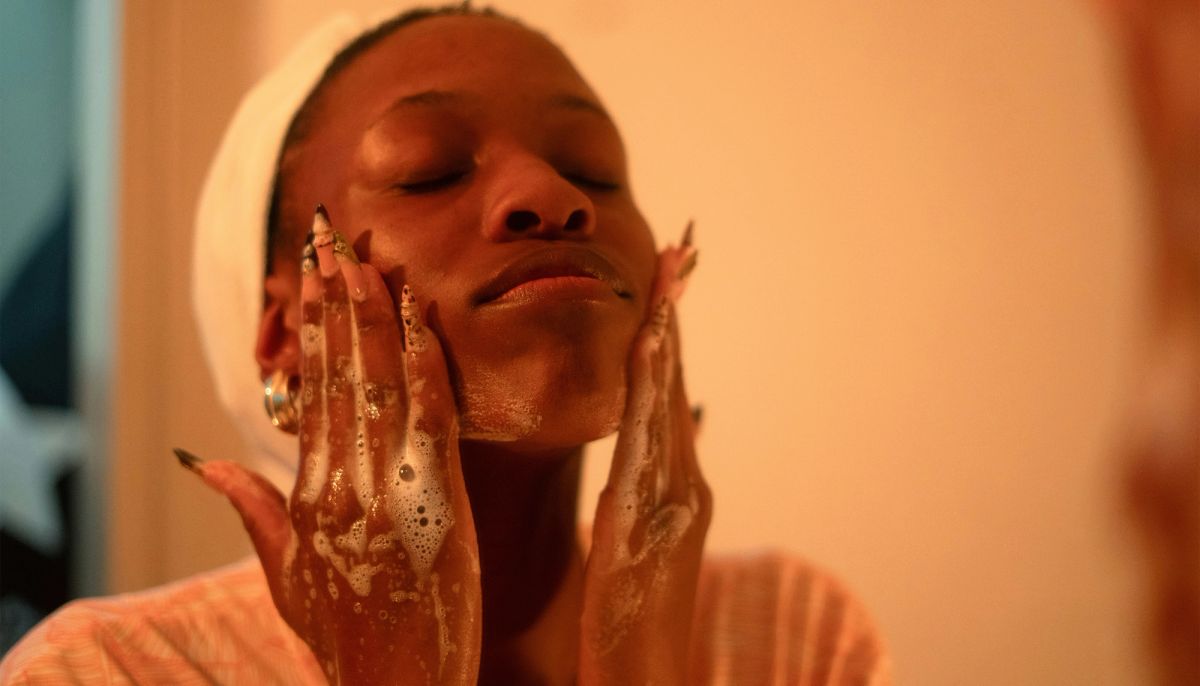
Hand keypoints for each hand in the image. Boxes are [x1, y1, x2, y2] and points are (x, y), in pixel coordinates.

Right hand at [180, 209, 480, 684]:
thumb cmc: (348, 637)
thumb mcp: (287, 578)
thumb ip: (253, 513)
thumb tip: (207, 462)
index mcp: (306, 498)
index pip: (308, 396)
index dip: (308, 334)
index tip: (307, 281)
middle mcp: (340, 485)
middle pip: (338, 377)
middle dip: (334, 303)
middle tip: (332, 240)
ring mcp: (386, 493)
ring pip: (377, 385)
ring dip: (372, 315)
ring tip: (367, 258)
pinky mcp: (436, 504)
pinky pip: (430, 417)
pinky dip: (425, 361)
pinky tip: (422, 315)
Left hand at [580, 226, 711, 684]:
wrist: (649, 680)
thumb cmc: (631, 622)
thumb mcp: (635, 545)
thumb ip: (643, 492)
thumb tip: (652, 447)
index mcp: (670, 487)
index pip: (663, 394)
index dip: (665, 334)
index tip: (665, 277)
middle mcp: (683, 482)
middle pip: (674, 383)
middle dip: (675, 314)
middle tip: (681, 246)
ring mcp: (677, 497)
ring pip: (668, 400)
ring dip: (668, 333)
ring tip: (668, 274)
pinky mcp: (658, 516)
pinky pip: (652, 437)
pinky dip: (654, 388)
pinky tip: (651, 348)